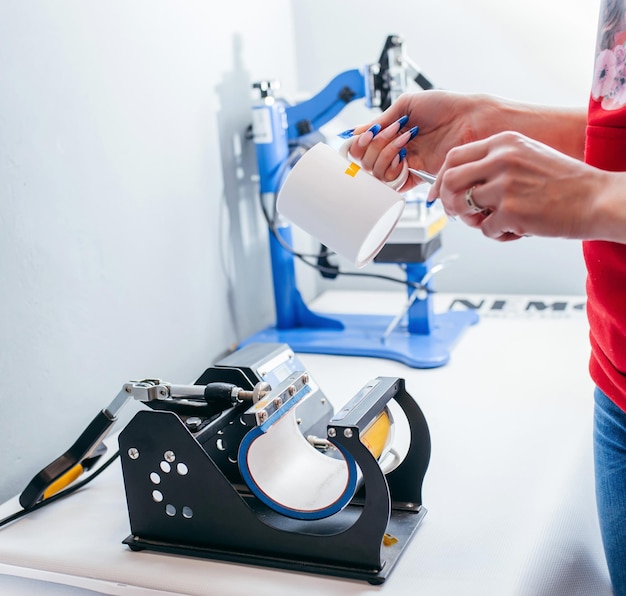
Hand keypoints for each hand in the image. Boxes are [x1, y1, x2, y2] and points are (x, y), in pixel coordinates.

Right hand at [345, 91, 496, 191]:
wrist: (471, 118)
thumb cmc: (445, 107)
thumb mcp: (406, 105)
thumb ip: (381, 119)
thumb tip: (356, 131)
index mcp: (392, 134)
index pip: (364, 147)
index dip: (360, 143)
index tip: (364, 135)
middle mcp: (397, 151)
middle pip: (367, 162)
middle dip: (373, 147)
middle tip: (388, 133)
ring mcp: (407, 164)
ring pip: (377, 174)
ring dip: (384, 156)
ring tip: (401, 141)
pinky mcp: (418, 176)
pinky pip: (396, 185)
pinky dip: (392, 172)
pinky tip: (401, 157)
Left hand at [428, 131, 602, 240]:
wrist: (597, 199)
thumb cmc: (565, 182)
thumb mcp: (527, 156)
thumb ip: (493, 164)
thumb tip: (460, 184)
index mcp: (504, 142)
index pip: (453, 157)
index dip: (441, 179)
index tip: (439, 194)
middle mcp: (501, 160)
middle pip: (449, 181)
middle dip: (448, 202)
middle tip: (459, 214)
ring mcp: (504, 186)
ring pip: (463, 208)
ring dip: (474, 221)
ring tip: (495, 222)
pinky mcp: (510, 212)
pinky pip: (485, 230)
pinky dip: (498, 235)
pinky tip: (519, 230)